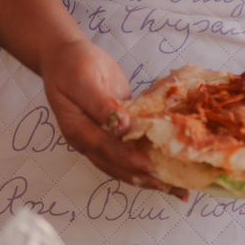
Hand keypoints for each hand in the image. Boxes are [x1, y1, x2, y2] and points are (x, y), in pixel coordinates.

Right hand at [39, 38, 187, 198]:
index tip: (151, 168)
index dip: (129, 160)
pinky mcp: (117, 128)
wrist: (66, 55)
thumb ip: (101, 105)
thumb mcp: (82, 81)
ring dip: (152, 176)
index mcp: (79, 132)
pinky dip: (150, 155)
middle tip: (177, 190)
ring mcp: (104, 137)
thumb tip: (122, 127)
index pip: (107, 151)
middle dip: (147, 179)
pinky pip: (134, 147)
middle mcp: (91, 141)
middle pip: (119, 167)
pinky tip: (170, 163)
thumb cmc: (72, 66)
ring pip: (127, 163)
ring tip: (178, 188)